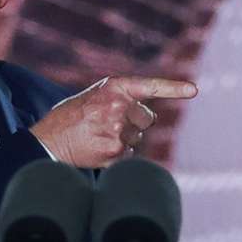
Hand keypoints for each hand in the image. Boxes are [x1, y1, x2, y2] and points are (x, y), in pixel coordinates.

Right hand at [30, 75, 196, 166]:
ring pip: (138, 139)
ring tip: (99, 137)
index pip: (150, 86)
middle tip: (109, 125)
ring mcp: (118, 129)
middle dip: (136, 124)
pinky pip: (129, 155)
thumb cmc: (72, 117)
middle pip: (148, 119)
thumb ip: (121, 100)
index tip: (194, 90)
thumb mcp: (95, 97)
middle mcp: (119, 105)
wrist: (48, 140)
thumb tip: (149, 116)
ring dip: (124, 140)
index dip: (174, 88)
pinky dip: (117, 156)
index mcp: (114, 86)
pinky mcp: (115, 151)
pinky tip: (98, 149)